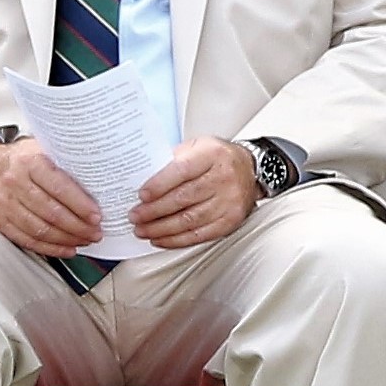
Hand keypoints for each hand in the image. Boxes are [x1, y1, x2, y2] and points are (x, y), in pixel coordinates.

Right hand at [0, 134, 101, 256]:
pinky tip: (66, 248)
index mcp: (30, 162)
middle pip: (52, 212)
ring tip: (85, 240)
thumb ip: (62, 158)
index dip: (81, 205)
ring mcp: (4, 203)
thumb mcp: (38, 148)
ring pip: (41, 229)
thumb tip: (97, 172)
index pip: (60, 187)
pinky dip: (50, 248)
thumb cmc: (17, 159)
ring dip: (68, 239)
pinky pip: (27, 239)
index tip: (97, 216)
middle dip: (79, 227)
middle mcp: (15, 182)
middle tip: (96, 232)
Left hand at [131, 136, 257, 249]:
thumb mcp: (197, 146)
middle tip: (135, 216)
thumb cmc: (218, 158)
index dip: (159, 184)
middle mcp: (224, 178)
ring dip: (161, 228)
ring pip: (190, 220)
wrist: (249, 169)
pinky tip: (161, 238)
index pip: (182, 170)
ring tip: (143, 230)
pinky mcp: (230, 221)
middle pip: (184, 198)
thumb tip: (144, 177)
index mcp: (213, 155)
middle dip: (154, 210)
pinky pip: (200, 235)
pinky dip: (177, 240)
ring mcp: (229, 202)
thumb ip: (173, 158)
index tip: (141, 195)